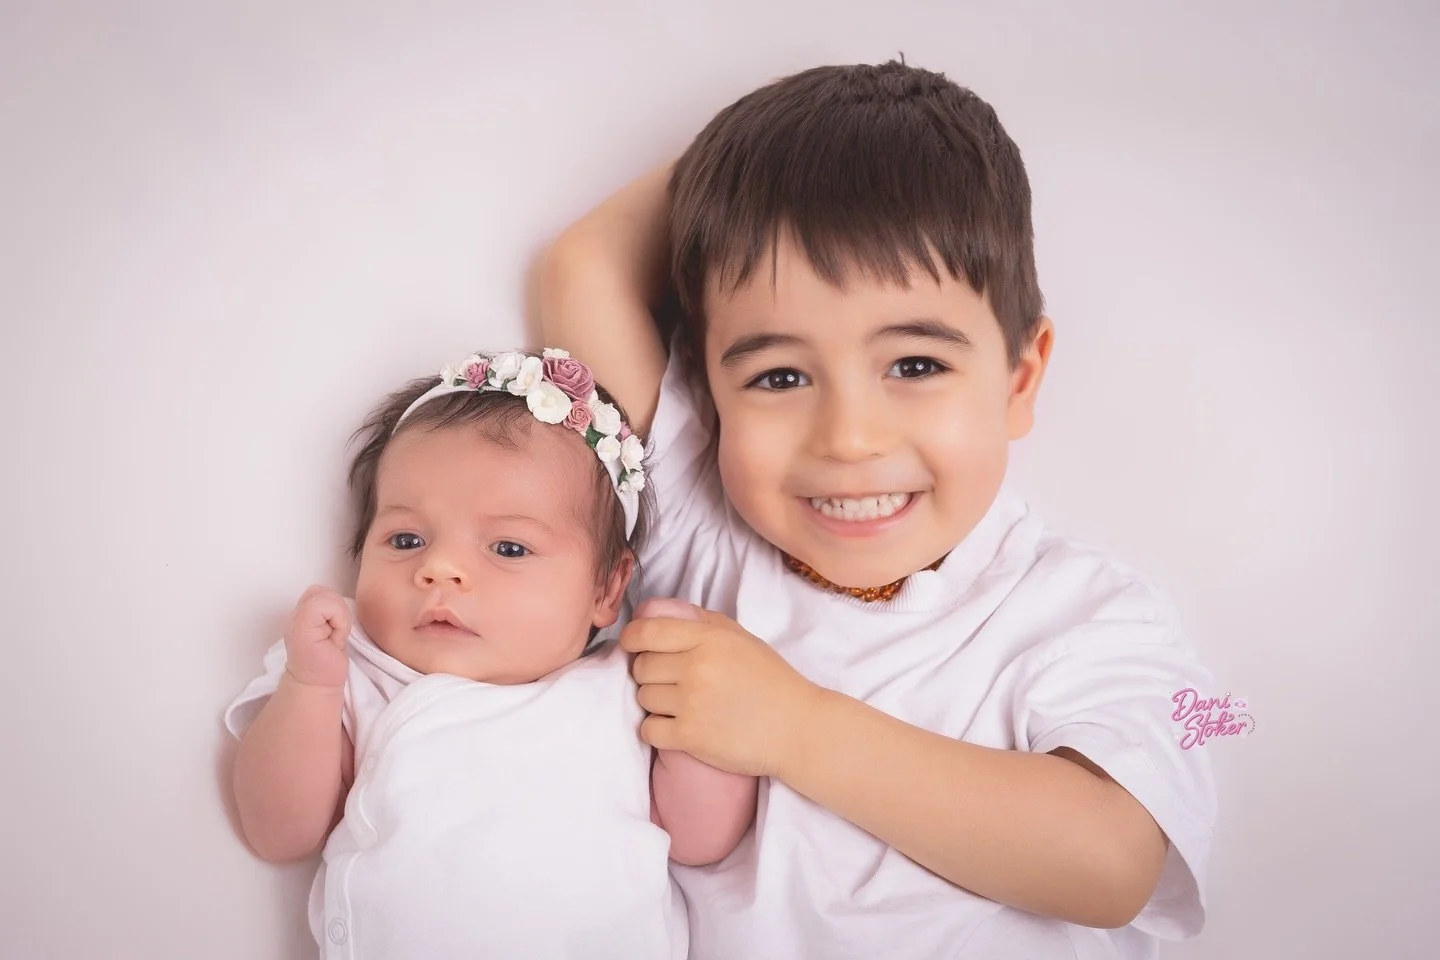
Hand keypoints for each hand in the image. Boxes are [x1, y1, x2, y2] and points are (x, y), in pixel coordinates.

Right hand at [282, 585, 351, 688]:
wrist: (316, 685)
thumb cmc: (327, 660)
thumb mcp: (332, 628)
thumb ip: (329, 610)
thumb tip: (333, 597)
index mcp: (301, 613)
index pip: (319, 591)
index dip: (333, 607)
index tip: (333, 629)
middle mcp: (294, 614)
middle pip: (324, 591)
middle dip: (338, 611)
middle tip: (333, 634)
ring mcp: (295, 620)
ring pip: (328, 597)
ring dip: (339, 618)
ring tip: (332, 637)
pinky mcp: (301, 627)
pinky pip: (327, 606)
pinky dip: (339, 621)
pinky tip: (333, 639)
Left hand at [621, 598, 821, 777]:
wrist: (797, 728)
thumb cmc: (770, 680)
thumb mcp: (740, 638)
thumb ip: (698, 621)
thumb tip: (651, 613)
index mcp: (709, 639)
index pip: (647, 632)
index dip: (631, 638)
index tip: (633, 646)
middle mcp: (697, 668)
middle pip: (641, 666)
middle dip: (651, 673)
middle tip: (673, 680)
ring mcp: (692, 703)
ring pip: (643, 697)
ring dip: (656, 702)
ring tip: (682, 704)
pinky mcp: (690, 737)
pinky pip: (648, 729)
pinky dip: (657, 729)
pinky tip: (677, 726)